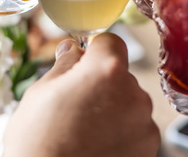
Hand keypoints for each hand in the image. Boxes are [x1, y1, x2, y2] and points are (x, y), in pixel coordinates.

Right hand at [3, 33, 159, 156]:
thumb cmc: (38, 143)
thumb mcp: (41, 93)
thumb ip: (64, 65)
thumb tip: (72, 49)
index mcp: (106, 70)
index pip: (111, 42)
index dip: (94, 51)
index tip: (81, 64)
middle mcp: (134, 92)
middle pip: (120, 75)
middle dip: (102, 84)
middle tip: (75, 106)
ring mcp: (144, 122)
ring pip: (129, 102)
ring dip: (113, 110)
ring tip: (84, 131)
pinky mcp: (149, 148)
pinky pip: (136, 128)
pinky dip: (121, 134)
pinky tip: (97, 146)